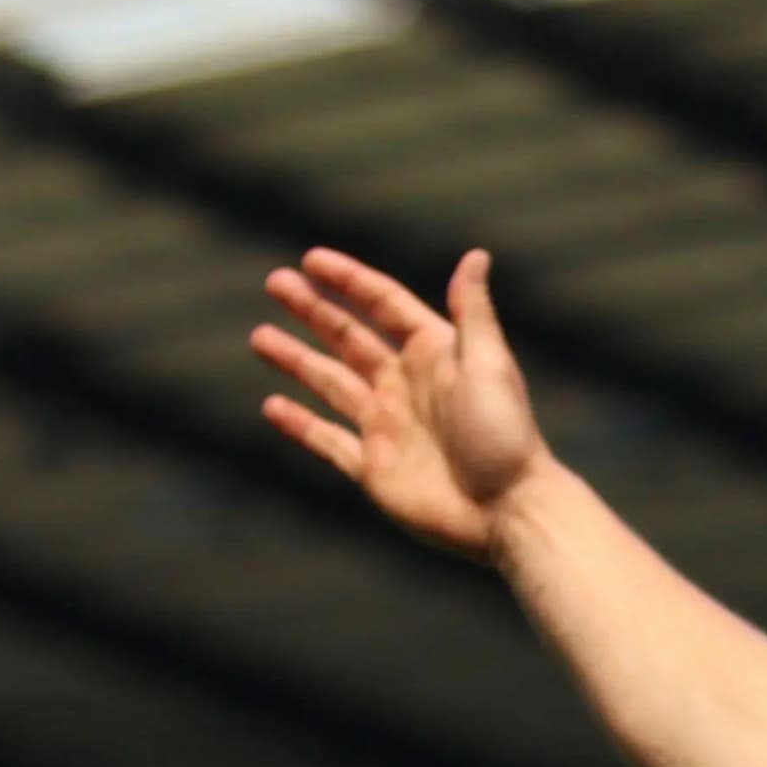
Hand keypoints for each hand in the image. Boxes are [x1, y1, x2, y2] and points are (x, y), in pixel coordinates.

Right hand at [250, 247, 563, 558]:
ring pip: (330, 383)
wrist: (507, 512)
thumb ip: (473, 312)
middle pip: (349, 338)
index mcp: (434, 354)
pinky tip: (272, 405)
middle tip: (274, 282)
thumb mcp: (489, 365)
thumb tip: (475, 255)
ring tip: (260, 336)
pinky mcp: (373, 469)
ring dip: (296, 359)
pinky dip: (300, 424)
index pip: (383, 305)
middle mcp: (406, 385)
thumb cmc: (503, 436)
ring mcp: (387, 427)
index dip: (349, 281)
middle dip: (313, 310)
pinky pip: (328, 441)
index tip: (311, 260)